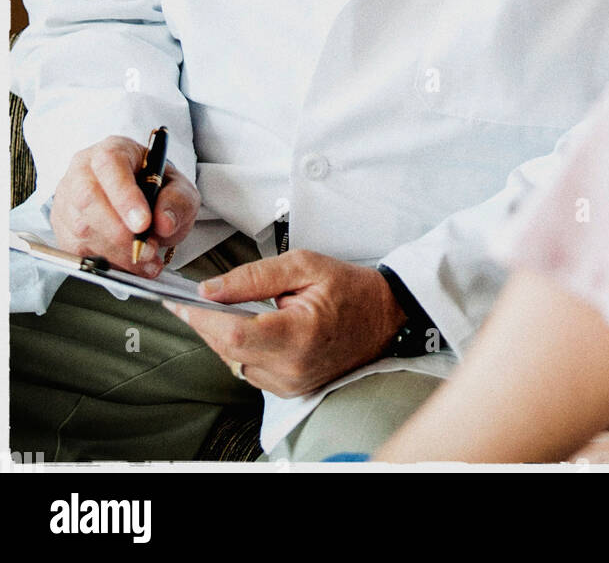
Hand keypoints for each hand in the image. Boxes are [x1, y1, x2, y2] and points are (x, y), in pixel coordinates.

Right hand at [51, 135, 199, 277]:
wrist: (142, 204)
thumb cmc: (156, 189)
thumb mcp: (180, 188)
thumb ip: (177, 200)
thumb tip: (163, 222)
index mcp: (114, 150)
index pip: (110, 164)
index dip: (124, 195)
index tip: (144, 223)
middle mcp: (83, 170)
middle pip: (88, 198)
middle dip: (118, 231)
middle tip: (147, 249)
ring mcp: (68, 199)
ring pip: (82, 228)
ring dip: (117, 253)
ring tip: (147, 259)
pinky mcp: (62, 228)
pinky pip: (77, 251)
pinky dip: (107, 264)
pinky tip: (131, 265)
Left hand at [163, 250, 406, 396]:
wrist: (383, 318)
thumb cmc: (348, 289)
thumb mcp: (304, 265)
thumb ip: (254, 277)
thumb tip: (210, 289)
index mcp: (298, 335)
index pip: (233, 334)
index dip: (200, 318)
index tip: (177, 300)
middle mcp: (292, 368)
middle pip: (226, 350)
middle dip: (202, 322)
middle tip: (185, 299)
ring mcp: (290, 384)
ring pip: (233, 362)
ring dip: (220, 336)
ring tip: (220, 308)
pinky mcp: (289, 389)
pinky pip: (248, 369)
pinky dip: (238, 347)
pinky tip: (243, 325)